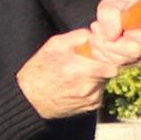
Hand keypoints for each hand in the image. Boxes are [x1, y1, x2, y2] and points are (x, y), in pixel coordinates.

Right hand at [15, 0, 140, 118]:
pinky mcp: (91, 107)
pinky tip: (78, 84)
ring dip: (97, 75)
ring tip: (80, 73)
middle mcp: (87, 86)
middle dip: (103, 63)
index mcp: (78, 69)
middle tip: (89, 60)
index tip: (101, 50)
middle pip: (110, 70)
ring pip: (105, 81)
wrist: (29, 100)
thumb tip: (94, 33)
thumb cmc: (38, 71)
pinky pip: (99, 91)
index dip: (108, 54)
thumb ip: (77, 37)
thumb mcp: (54, 46)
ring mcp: (90, 98)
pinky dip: (93, 86)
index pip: (110, 62)